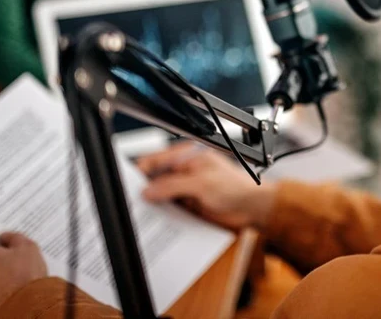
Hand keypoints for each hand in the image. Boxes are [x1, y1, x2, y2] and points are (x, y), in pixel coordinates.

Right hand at [138, 143, 276, 230]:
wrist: (252, 207)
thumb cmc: (236, 187)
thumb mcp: (202, 183)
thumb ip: (173, 185)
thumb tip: (149, 190)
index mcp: (186, 157)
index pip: (155, 161)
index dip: (140, 172)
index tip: (129, 185)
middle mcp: (183, 172)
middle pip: (154, 179)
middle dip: (144, 191)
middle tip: (133, 203)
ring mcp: (185, 189)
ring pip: (160, 197)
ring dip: (153, 206)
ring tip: (141, 216)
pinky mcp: (188, 205)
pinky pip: (169, 210)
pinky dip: (162, 216)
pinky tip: (156, 223)